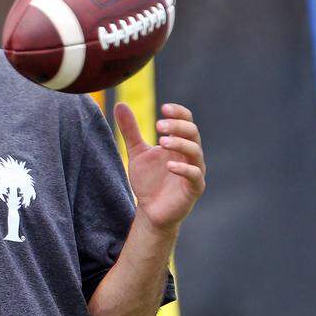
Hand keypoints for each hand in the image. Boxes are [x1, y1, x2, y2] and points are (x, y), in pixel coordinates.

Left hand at [114, 102, 205, 235]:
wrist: (151, 211)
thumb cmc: (148, 180)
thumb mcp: (137, 152)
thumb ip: (130, 130)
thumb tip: (120, 104)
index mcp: (178, 143)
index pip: (186, 121)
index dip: (178, 113)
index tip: (163, 108)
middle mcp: (190, 154)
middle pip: (192, 132)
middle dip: (177, 126)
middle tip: (157, 125)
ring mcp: (194, 170)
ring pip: (195, 151)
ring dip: (180, 143)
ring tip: (161, 140)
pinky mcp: (194, 188)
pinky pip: (195, 175)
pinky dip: (184, 168)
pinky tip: (170, 165)